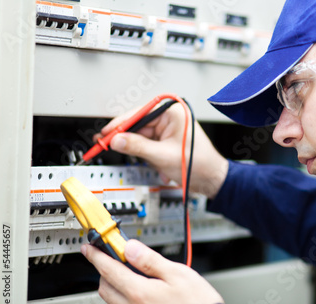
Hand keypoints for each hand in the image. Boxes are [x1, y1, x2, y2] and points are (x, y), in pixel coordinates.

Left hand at [82, 240, 223, 303]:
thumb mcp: (177, 273)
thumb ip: (149, 260)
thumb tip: (130, 248)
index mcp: (140, 293)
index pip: (109, 270)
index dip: (97, 256)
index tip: (90, 249)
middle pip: (104, 288)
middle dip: (105, 272)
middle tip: (116, 262)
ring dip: (114, 292)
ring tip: (129, 282)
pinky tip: (136, 302)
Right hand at [97, 102, 228, 198]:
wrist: (211, 178)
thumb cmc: (198, 164)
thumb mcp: (162, 156)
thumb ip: (137, 147)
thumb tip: (116, 140)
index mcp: (173, 112)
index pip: (139, 114)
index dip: (119, 125)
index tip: (105, 133)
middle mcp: (170, 116)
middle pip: (138, 125)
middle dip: (127, 139)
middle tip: (105, 145)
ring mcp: (169, 127)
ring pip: (141, 136)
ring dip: (141, 151)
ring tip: (150, 161)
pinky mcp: (167, 138)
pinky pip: (148, 144)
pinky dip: (148, 155)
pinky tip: (156, 164)